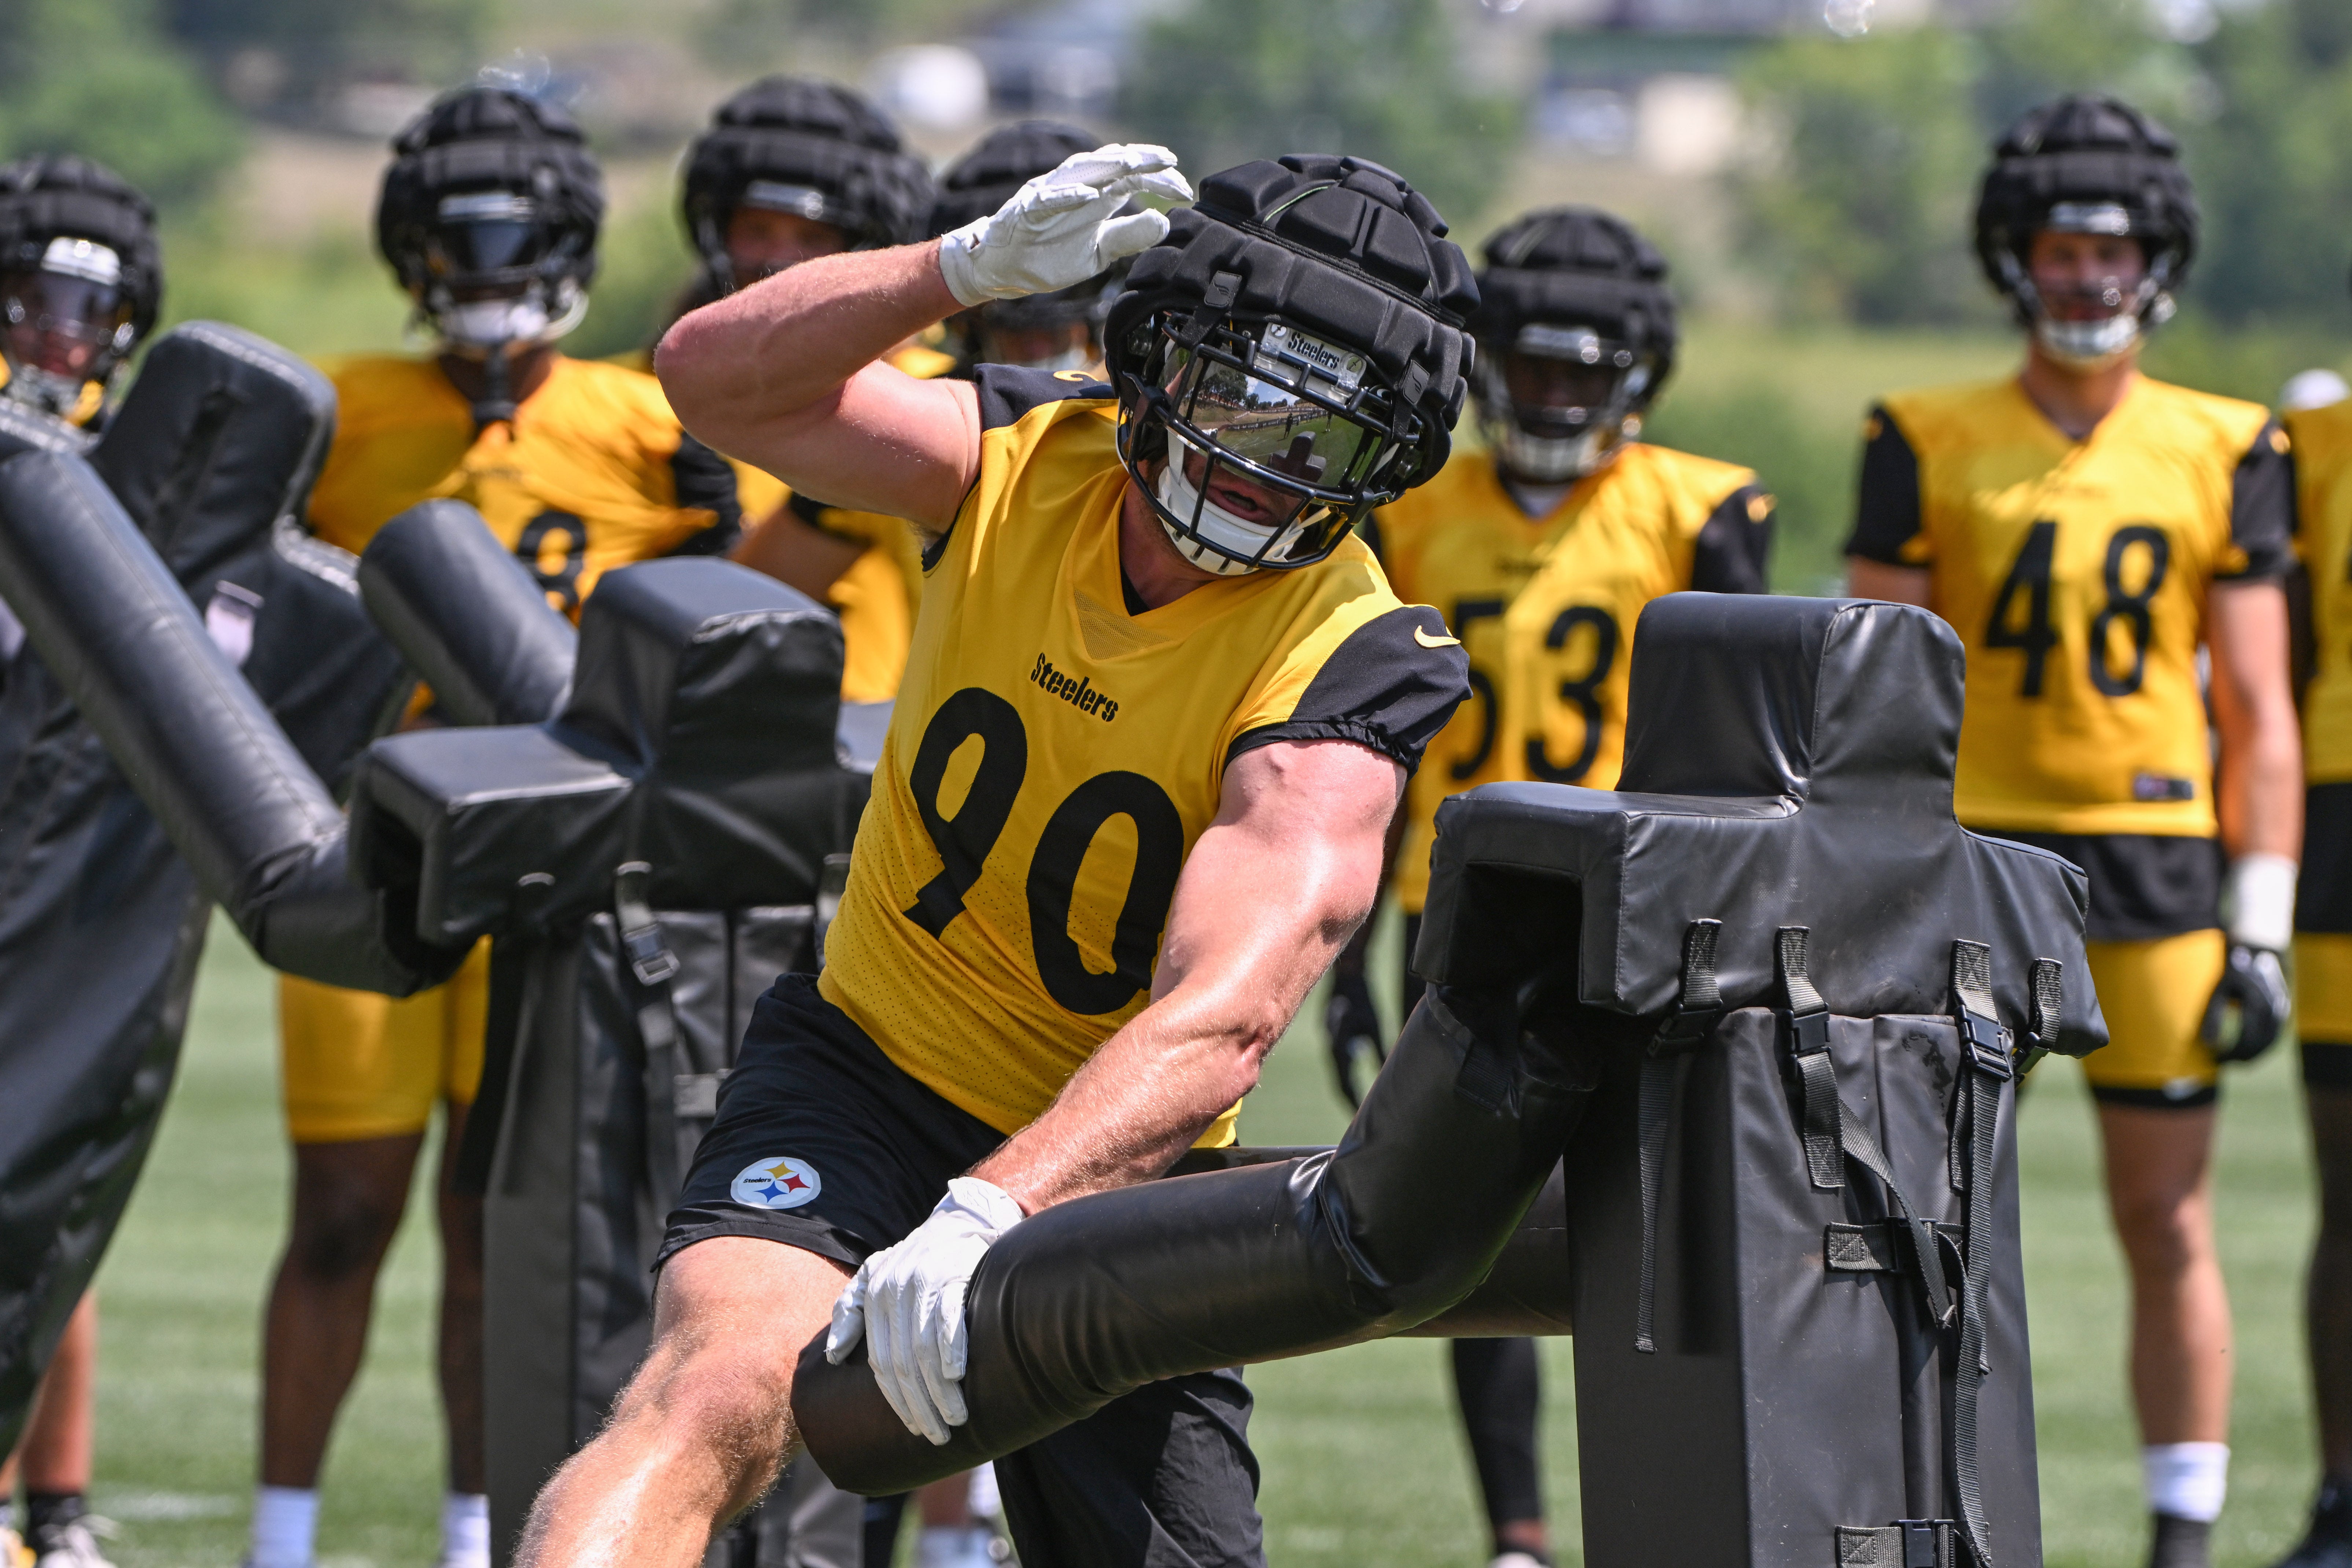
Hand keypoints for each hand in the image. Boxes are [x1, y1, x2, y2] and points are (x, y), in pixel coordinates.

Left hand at [824, 1176, 1025, 1443]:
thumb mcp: (874, 1275)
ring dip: (939, 1389)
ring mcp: (924, 1281)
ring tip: (954, 1419)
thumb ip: (850, 1310)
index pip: (880, 1361)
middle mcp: (894, 1289)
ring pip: (924, 1348)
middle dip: (919, 1404)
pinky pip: (950, 1318)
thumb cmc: (918, 1258)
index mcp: (874, 1296)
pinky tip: (957, 1376)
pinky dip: (951, 1348)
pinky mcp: (954, 1274)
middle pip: (902, 1362)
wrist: (963, 1221)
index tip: (912, 1429)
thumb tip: (830, 1356)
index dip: (895, 1400)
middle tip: (936, 1435)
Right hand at [936, 144, 1191, 307]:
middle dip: (1139, 158)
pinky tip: (1090, 194)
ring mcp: (1049, 195)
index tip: (1186, 190)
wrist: (1005, 271)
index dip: (1160, 180)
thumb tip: (1165, 222)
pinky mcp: (1026, 211)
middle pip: (1111, 164)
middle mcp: (1075, 188)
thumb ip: (1129, 236)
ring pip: (1080, 171)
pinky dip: (1068, 195)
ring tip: (1133, 162)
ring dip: (1106, 164)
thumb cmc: (1050, 255)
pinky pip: (1048, 199)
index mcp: (1097, 196)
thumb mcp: (1099, 251)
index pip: (1134, 179)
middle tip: (1169, 159)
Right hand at [1324, 968, 1385, 1108]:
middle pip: (1339, 1081)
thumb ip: (1380, 1048)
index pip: (1344, 1083)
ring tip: (1360, 1104)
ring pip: (1338, 1071)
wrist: (1345, 975)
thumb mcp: (1373, 1024)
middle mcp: (1330, 1046)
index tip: (1362, 1117)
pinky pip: (1338, 1059)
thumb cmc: (1360, 998)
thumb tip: (1390, 1071)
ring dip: (1347, 1087)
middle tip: (1363, 1118)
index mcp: (1337, 1047)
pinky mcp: (1331, 1034)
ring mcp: (1329, 1040)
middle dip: (1350, 1099)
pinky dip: (1346, 1072)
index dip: (1353, 1101)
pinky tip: (1354, 1077)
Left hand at [2201, 943, 2289, 1063]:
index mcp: (2258, 1004)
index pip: (2246, 1038)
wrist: (2258, 952)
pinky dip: (2261, 1047)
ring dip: (2253, 1055)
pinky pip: (2273, 1035)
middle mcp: (2274, 1009)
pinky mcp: (2282, 1012)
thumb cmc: (2234, 972)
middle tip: (2222, 1064)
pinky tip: (2247, 1053)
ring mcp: (2281, 1011)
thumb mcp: (2220, 989)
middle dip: (2242, 1057)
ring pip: (2270, 1042)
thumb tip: (2207, 1043)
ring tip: (2234, 1062)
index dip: (2232, 1052)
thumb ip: (2213, 1015)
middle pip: (2260, 1044)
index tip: (2216, 1059)